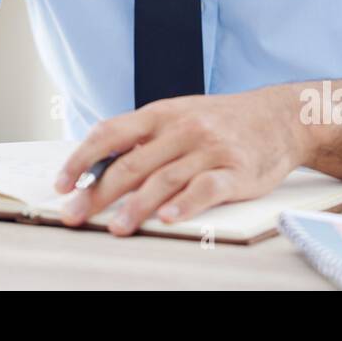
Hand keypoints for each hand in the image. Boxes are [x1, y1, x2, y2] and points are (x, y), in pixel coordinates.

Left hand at [53, 86, 317, 235]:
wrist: (280, 115)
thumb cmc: (221, 120)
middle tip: (76, 214)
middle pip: (131, 162)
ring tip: (117, 227)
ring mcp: (210, 148)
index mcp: (160, 113)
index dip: (81, 159)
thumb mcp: (178, 114)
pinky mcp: (237, 170)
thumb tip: (96, 166)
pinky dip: (185, 204)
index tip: (62, 183)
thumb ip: (143, 137)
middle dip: (99, 192)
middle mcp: (182, 128)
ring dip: (136, 206)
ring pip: (164, 179)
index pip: (110, 133)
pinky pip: (207, 188)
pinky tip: (168, 218)